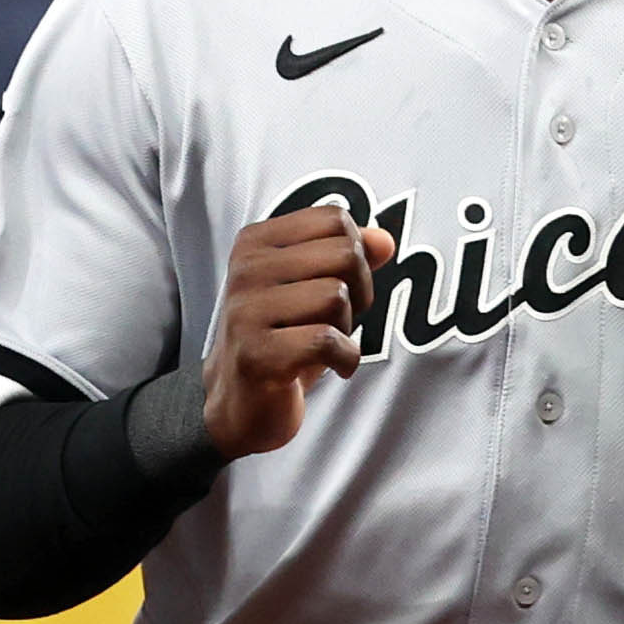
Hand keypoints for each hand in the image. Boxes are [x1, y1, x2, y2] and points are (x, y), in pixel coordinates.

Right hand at [202, 205, 394, 457]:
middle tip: (336, 322)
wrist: (238, 403)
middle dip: (360, 292)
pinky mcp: (255, 354)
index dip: (357, 254)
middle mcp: (245, 269)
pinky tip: (332, 368)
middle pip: (345, 254)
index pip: (335, 219)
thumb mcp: (316, 289)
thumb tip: (385, 240)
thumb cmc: (284, 338)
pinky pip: (328, 341)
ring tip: (322, 345)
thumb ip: (351, 257)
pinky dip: (345, 359)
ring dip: (347, 328)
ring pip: (337, 296)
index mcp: (256, 242)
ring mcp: (245, 310)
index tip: (339, 285)